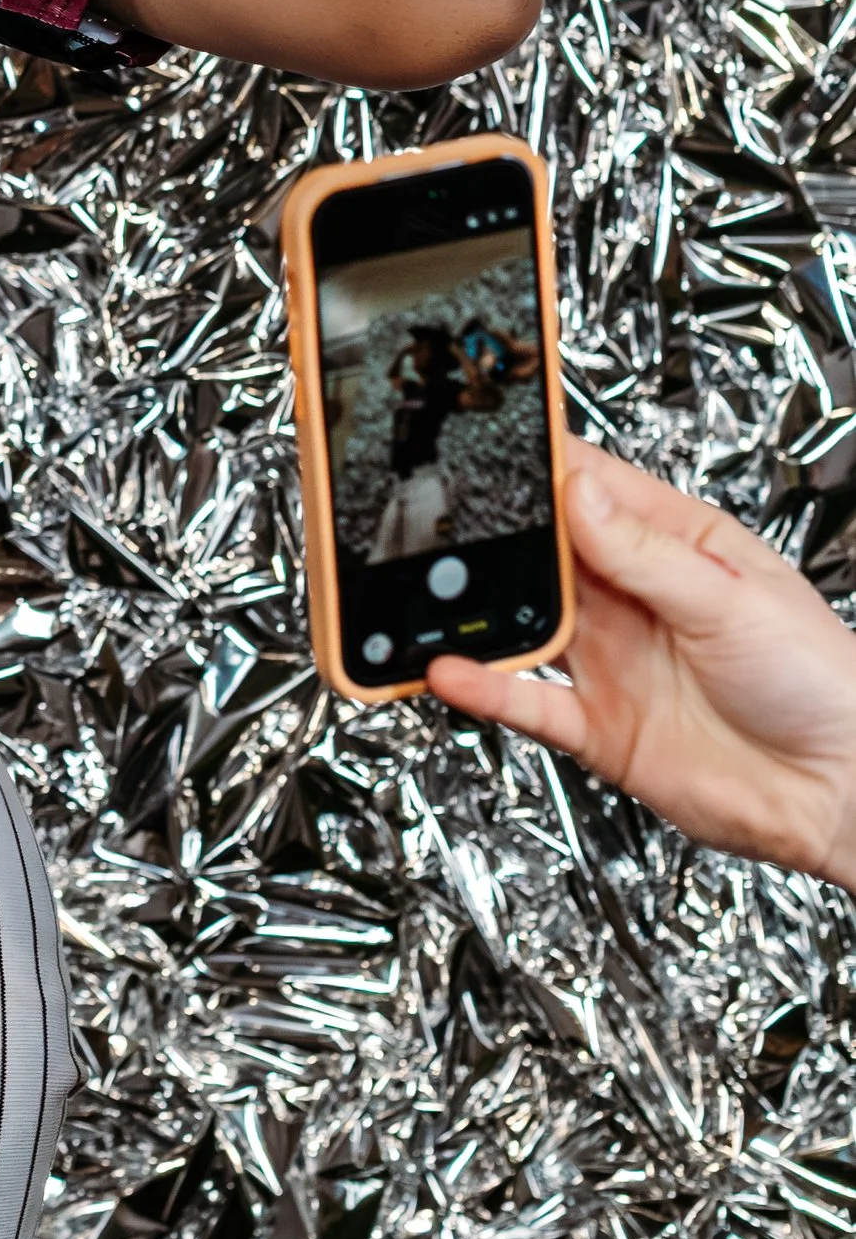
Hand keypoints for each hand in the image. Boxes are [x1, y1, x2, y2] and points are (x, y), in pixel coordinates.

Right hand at [428, 439, 855, 887]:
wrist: (841, 794)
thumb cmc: (822, 684)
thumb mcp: (735, 601)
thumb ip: (647, 555)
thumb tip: (578, 495)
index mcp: (674, 547)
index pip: (592, 489)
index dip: (540, 466)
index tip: (486, 444)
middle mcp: (633, 599)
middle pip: (544, 554)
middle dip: (491, 535)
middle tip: (436, 520)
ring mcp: (612, 662)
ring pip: (523, 623)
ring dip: (473, 611)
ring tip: (425, 593)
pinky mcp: (599, 726)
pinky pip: (527, 701)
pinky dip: (484, 688)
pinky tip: (450, 670)